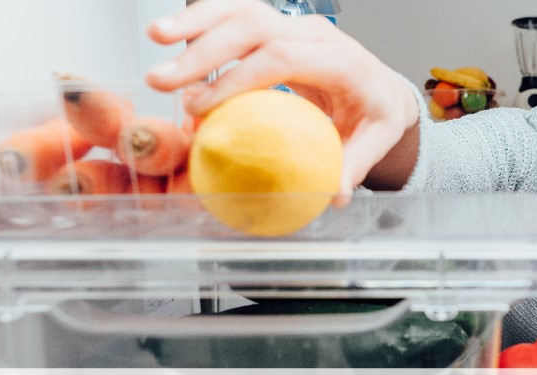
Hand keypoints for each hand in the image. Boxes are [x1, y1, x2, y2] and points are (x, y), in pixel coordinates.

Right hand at [145, 0, 418, 200]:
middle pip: (255, 26)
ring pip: (241, 10)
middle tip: (164, 81)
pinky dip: (201, 21)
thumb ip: (354, 164)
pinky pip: (235, 14)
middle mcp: (316, 34)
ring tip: (154, 37)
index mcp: (342, 60)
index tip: (203, 106)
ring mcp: (295, 24)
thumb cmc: (374, 114)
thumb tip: (334, 194)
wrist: (381, 87)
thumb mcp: (375, 140)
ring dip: (195, 22)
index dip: (239, 78)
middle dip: (204, 50)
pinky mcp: (277, 25)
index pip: (284, 57)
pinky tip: (168, 33)